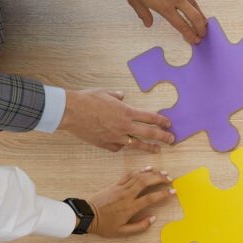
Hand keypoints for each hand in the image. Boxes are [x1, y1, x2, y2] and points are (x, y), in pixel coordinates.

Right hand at [59, 89, 174, 152]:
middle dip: (162, 137)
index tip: (168, 124)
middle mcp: (124, 126)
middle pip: (149, 133)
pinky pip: (118, 147)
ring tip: (157, 150)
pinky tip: (123, 145)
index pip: (150, 117)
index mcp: (126, 111)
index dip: (161, 121)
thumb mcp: (104, 92)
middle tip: (171, 139)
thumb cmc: (86, 99)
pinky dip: (121, 146)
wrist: (70, 111)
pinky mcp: (106, 144)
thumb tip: (121, 95)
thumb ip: (115, 96)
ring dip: (149, 147)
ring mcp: (116, 137)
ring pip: (137, 144)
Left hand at [84, 167, 173, 236]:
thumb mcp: (122, 232)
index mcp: (130, 207)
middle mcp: (127, 195)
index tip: (173, 191)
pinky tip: (147, 169)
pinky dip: (139, 171)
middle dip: (160, 178)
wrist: (86, 215)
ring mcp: (120, 188)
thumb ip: (139, 227)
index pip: (151, 198)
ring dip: (152, 173)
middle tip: (170, 178)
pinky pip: (129, 175)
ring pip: (139, 176)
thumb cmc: (104, 225)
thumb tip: (153, 218)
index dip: (164, 194)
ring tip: (162, 172)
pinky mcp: (115, 184)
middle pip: (146, 182)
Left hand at [114, 0, 207, 43]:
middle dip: (201, 27)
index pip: (181, 25)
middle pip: (194, 16)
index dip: (190, 34)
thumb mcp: (135, 1)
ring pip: (193, 2)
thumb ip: (144, 14)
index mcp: (165, 7)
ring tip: (202, 20)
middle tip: (203, 34)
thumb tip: (148, 23)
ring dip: (199, 13)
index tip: (195, 40)